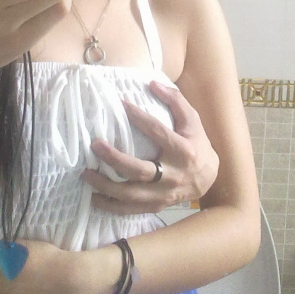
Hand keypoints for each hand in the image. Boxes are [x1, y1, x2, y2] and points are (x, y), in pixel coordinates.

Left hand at [81, 79, 219, 213]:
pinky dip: (111, 206)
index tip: (120, 104)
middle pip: (140, 170)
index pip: (157, 131)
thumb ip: (175, 99)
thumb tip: (152, 83)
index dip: (138, 117)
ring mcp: (163, 194)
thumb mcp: (192, 119)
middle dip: (115, 159)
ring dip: (106, 186)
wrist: (208, 178)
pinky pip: (130, 210)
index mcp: (183, 150)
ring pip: (131, 195)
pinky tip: (94, 197)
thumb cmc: (196, 142)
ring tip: (86, 174)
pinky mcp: (156, 206)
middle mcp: (173, 175)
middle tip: (94, 145)